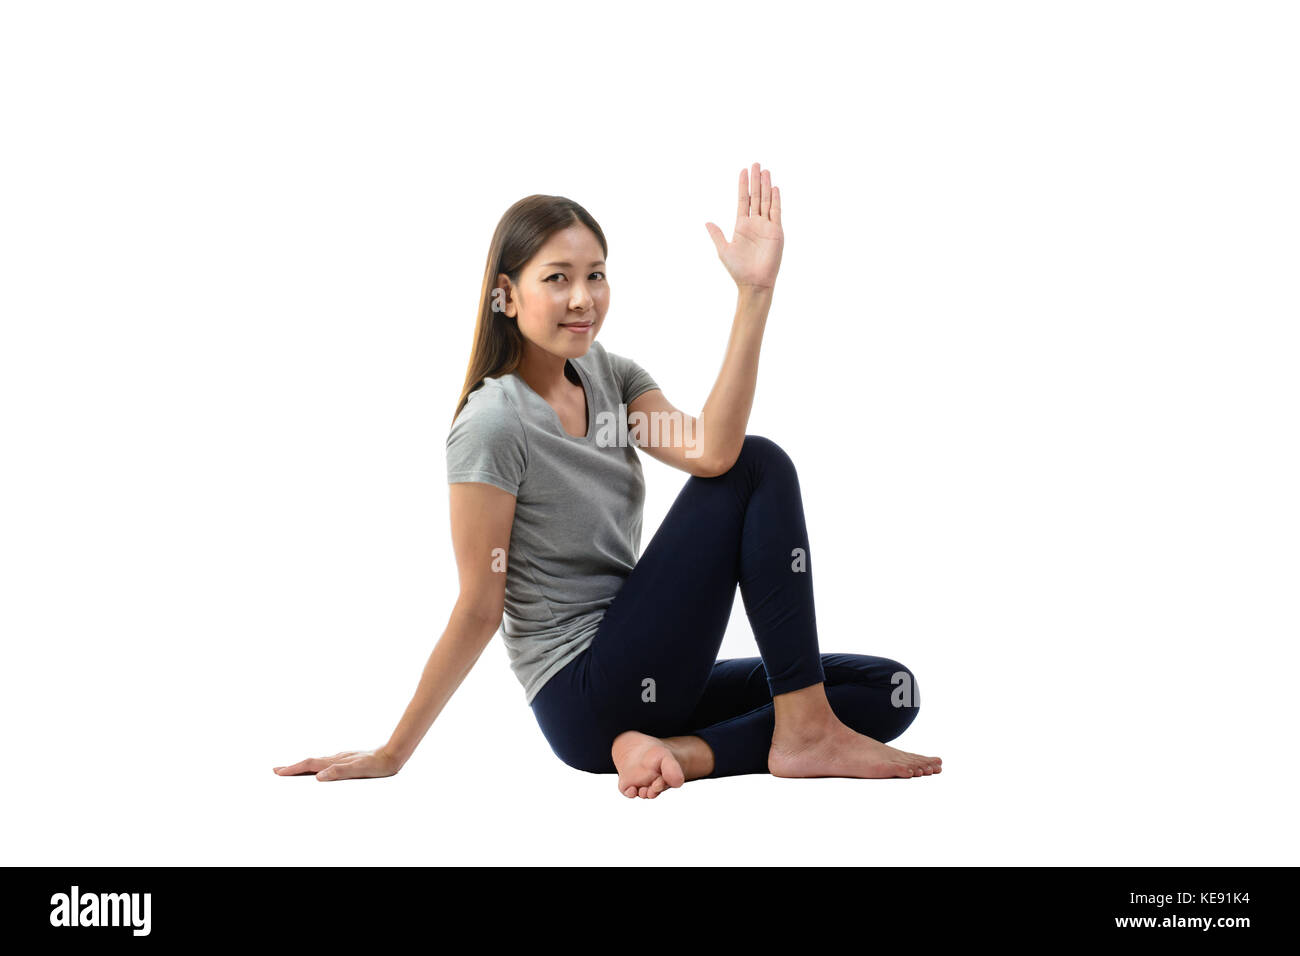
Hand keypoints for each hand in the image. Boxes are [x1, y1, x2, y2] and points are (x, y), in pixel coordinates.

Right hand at [272, 748, 400, 780]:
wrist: (393, 755)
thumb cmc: (377, 765)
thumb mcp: (359, 770)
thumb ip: (339, 772)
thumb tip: (319, 777)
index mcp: (335, 761)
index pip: (310, 765)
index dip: (293, 769)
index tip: (278, 773)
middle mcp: (336, 758)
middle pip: (310, 762)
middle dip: (293, 767)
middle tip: (276, 771)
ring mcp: (342, 759)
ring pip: (318, 762)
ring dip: (303, 767)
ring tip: (293, 770)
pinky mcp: (348, 761)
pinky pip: (327, 764)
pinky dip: (316, 767)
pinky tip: (319, 770)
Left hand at [705, 162, 783, 291]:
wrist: (754, 283)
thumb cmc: (738, 269)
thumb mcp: (723, 250)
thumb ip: (717, 234)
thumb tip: (707, 222)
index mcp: (742, 225)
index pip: (743, 200)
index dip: (743, 186)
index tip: (743, 171)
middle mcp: (755, 223)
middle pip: (756, 196)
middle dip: (756, 180)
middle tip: (756, 163)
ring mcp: (766, 226)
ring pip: (766, 200)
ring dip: (766, 186)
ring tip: (765, 170)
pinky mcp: (776, 232)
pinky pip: (776, 212)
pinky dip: (776, 199)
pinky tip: (775, 187)